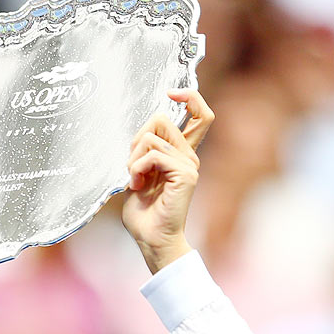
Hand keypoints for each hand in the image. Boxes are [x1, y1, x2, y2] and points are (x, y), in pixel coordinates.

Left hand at [122, 89, 213, 273]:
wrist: (152, 240)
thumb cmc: (144, 214)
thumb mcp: (139, 174)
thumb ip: (144, 151)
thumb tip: (140, 133)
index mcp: (182, 154)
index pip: (200, 114)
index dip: (190, 96)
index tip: (171, 93)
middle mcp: (190, 156)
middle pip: (162, 118)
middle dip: (137, 138)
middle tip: (133, 165)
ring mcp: (189, 164)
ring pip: (152, 137)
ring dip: (133, 159)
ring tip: (135, 180)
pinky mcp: (185, 174)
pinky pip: (152, 154)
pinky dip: (137, 168)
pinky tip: (138, 185)